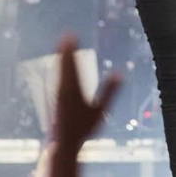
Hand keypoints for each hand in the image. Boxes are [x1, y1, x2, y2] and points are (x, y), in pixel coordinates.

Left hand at [53, 36, 120, 154]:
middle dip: (66, 49)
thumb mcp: (100, 110)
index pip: (73, 66)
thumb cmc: (84, 127)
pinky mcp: (56, 96)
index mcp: (73, 90)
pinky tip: (61, 62)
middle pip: (64, 65)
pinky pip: (58, 75)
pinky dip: (61, 65)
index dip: (71, 51)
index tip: (72, 36)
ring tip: (64, 42)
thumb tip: (119, 73)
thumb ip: (110, 91)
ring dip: (62, 55)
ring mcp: (58, 92)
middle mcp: (63, 88)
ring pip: (59, 69)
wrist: (64, 142)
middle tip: (67, 34)